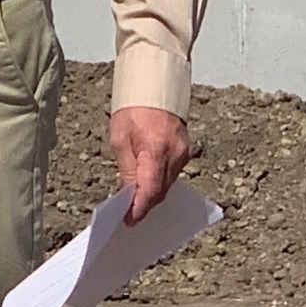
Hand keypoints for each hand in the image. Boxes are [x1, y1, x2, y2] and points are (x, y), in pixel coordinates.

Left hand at [110, 106, 189, 225]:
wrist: (155, 85)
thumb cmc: (133, 108)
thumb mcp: (120, 139)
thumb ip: (126, 169)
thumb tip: (128, 195)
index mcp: (156, 151)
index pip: (150, 191)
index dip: (139, 209)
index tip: (129, 221)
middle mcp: (175, 155)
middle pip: (160, 191)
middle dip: (145, 203)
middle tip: (128, 214)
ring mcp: (183, 153)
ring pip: (167, 184)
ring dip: (152, 192)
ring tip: (134, 198)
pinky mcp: (185, 150)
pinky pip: (172, 173)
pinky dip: (159, 180)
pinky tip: (147, 181)